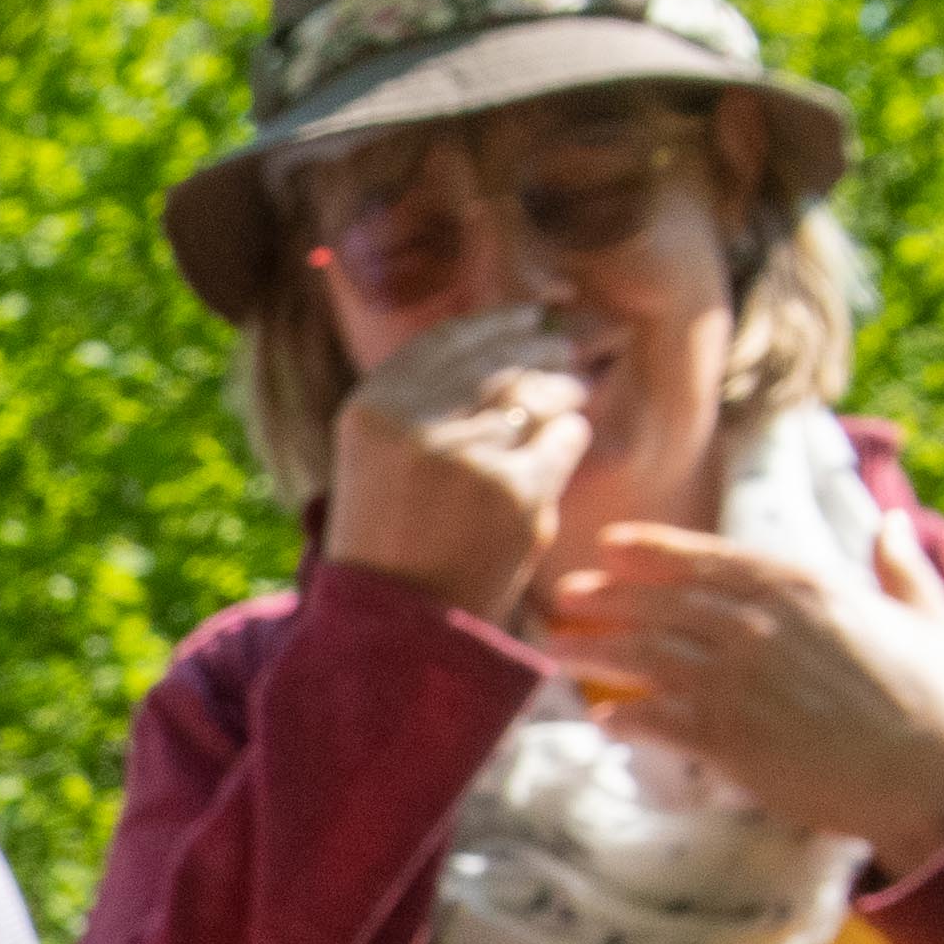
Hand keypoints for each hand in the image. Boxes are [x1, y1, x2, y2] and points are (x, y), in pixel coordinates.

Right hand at [317, 293, 587, 623]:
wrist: (395, 628)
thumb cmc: (388, 540)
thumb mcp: (376, 457)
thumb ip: (420, 398)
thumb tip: (501, 332)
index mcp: (369, 409)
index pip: (448, 339)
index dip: (496, 322)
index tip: (529, 315)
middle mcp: (414, 426)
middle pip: (499, 359)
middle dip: (542, 347)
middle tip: (567, 347)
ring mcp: (468, 459)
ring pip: (540, 392)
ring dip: (564, 386)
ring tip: (574, 390)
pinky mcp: (517, 493)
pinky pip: (565, 438)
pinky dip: (571, 435)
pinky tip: (567, 440)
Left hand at [537, 512, 943, 867]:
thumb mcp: (928, 614)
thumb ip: (898, 566)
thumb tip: (890, 523)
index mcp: (808, 589)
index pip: (712, 561)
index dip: (655, 552)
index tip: (610, 546)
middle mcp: (765, 628)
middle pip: (665, 604)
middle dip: (607, 596)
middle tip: (563, 595)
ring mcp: (743, 683)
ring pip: (649, 658)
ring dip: (597, 651)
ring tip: (558, 647)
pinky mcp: (733, 740)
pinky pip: (660, 723)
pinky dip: (626, 718)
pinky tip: (599, 717)